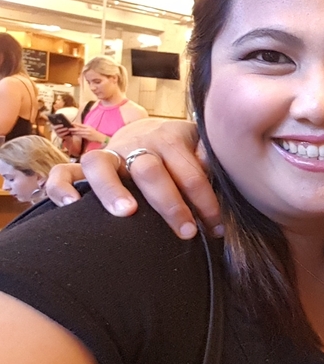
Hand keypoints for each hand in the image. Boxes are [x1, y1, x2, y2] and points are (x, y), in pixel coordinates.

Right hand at [44, 118, 220, 239]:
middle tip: (186, 232)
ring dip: (112, 189)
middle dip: (170, 203)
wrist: (149, 132)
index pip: (191, 173)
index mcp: (171, 139)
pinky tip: (72, 206)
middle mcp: (137, 143)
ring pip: (99, 164)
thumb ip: (210, 159)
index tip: (217, 229)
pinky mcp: (83, 166)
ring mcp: (108, 154)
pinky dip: (62, 187)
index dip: (206, 203)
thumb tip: (221, 170)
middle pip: (149, 170)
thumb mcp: (201, 149)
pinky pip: (62, 172)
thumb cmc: (182, 152)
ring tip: (127, 214)